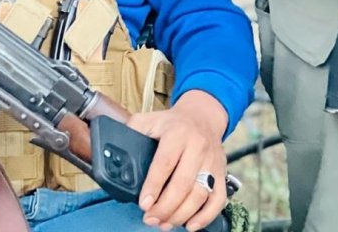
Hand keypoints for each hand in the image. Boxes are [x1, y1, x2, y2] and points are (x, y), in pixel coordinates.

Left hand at [128, 90, 227, 231]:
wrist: (202, 116)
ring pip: (200, 195)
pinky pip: (218, 200)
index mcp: (176, 133)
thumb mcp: (149, 119)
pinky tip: (190, 224)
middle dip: (165, 206)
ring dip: (181, 215)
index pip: (164, 163)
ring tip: (164, 223)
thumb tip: (115, 150)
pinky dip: (205, 217)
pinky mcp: (222, 174)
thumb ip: (133, 131)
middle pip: (183, 184)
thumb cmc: (172, 122)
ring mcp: (212, 162)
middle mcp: (197, 147)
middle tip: (150, 218)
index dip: (153, 186)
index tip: (143, 203)